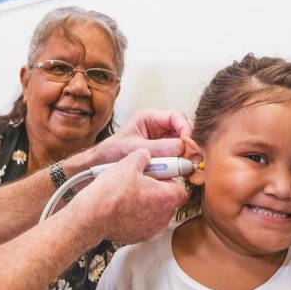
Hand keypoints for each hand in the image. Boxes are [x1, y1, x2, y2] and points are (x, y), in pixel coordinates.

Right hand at [68, 150, 187, 244]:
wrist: (91, 216)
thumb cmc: (111, 192)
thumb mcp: (128, 164)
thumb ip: (143, 156)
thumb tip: (145, 154)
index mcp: (167, 197)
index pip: (181, 190)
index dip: (169, 181)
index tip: (158, 175)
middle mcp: (163, 217)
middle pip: (167, 202)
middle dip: (156, 192)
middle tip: (140, 183)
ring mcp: (151, 229)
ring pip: (154, 214)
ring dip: (146, 205)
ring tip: (128, 195)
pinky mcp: (138, 237)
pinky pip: (142, 224)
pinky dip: (135, 217)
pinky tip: (121, 208)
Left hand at [69, 109, 190, 171]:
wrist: (98, 167)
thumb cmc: (110, 153)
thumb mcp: (134, 148)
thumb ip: (158, 148)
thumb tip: (181, 148)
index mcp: (149, 118)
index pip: (176, 117)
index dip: (186, 129)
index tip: (188, 143)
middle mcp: (157, 128)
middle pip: (182, 132)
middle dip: (188, 144)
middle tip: (192, 158)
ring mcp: (160, 142)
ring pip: (181, 146)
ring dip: (184, 156)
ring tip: (185, 167)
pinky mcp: (161, 156)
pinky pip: (175, 158)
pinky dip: (178, 164)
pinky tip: (179, 172)